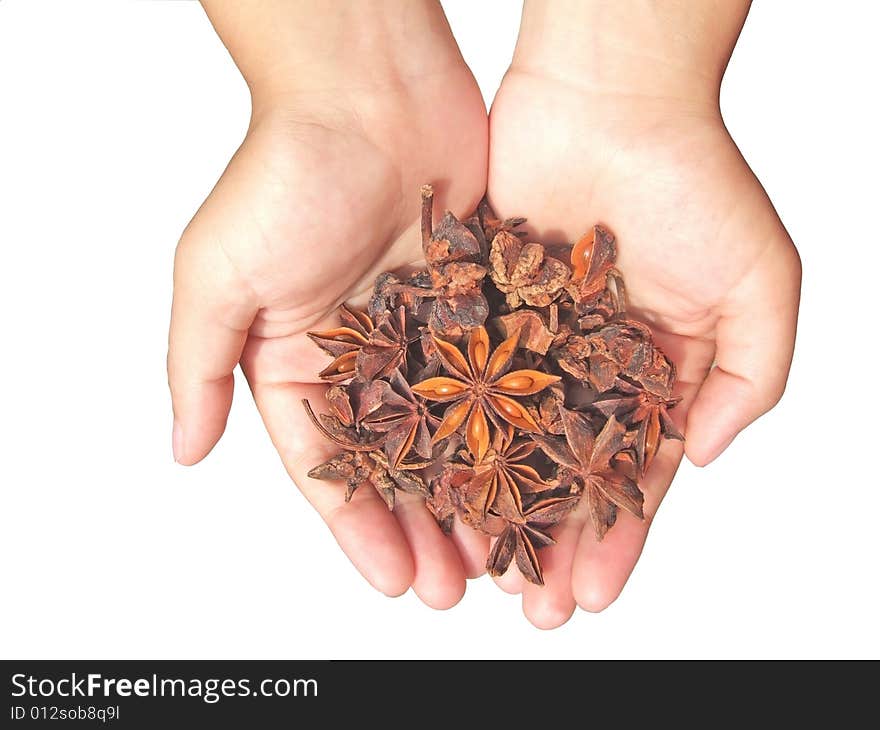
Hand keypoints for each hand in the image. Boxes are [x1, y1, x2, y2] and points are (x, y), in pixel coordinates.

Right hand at [168, 1, 488, 607]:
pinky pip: (501, 379)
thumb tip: (181, 449)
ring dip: (477, 493)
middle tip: (458, 589)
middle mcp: (364, 357)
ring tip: (506, 553)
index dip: (360, 530)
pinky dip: (519, 428)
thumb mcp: (215, 275)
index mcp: (299, 363)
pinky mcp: (477, 304)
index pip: (330, 469)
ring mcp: (425, 333)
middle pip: (401, 464)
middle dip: (426, 528)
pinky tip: (542, 474)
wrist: (367, 91)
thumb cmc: (283, 175)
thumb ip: (195, 365)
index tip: (394, 583)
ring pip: (458, 433)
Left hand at [486, 1, 800, 625]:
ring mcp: (528, 340)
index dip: (616, 539)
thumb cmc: (693, 180)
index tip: (592, 596)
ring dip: (492, 505)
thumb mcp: (761, 282)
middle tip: (529, 610)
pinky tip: (430, 488)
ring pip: (503, 441)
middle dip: (549, 542)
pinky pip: (457, 383)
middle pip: (562, 473)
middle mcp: (587, 366)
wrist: (607, 97)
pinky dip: (445, 435)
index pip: (633, 476)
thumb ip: (751, 376)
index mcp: (654, 372)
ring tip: (471, 570)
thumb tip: (701, 455)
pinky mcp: (476, 306)